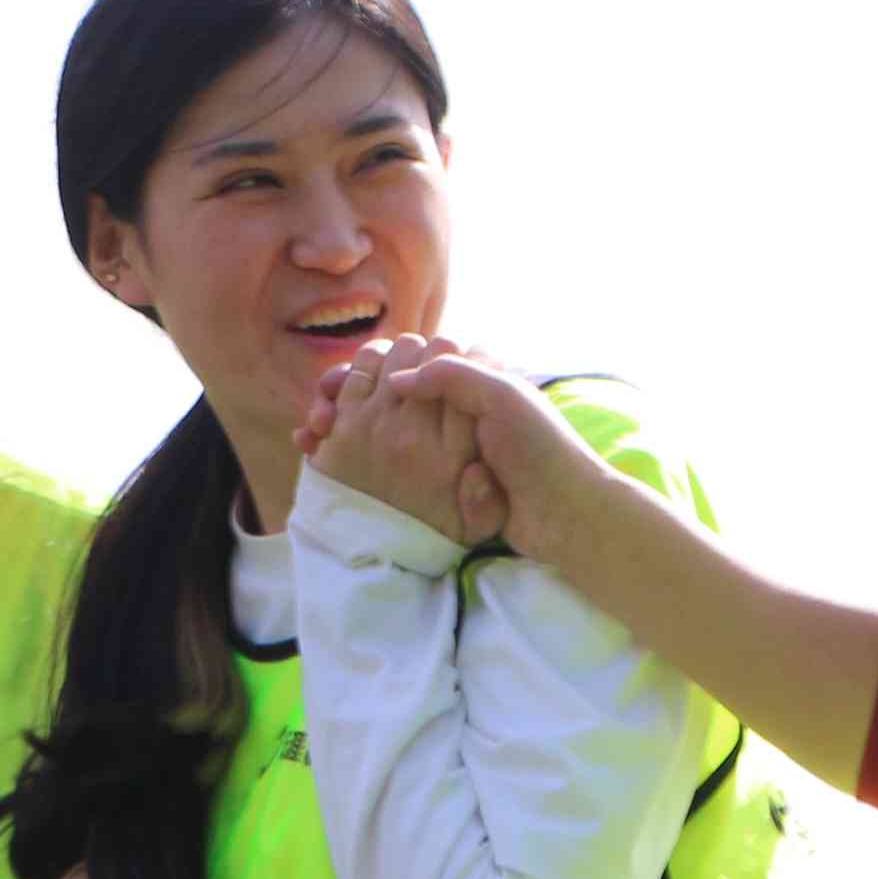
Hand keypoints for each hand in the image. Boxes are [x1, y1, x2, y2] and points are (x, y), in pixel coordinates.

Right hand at [315, 343, 617, 565]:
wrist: (565, 514)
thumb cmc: (540, 448)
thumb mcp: (499, 396)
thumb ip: (450, 376)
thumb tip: (398, 377)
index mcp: (473, 381)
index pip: (408, 364)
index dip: (369, 372)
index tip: (333, 386)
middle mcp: (458, 410)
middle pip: (389, 397)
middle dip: (347, 404)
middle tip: (312, 423)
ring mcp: (449, 448)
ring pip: (386, 430)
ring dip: (346, 434)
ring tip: (312, 443)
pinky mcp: (446, 482)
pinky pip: (397, 466)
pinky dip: (361, 465)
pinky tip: (330, 466)